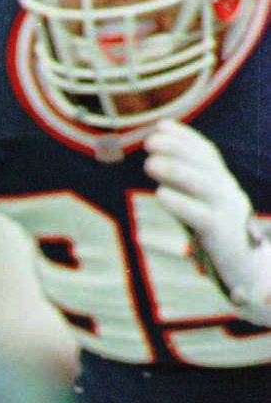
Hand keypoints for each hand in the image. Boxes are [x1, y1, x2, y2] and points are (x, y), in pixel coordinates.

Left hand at [144, 119, 270, 318]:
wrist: (253, 278)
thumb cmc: (222, 246)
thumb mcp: (202, 213)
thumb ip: (183, 192)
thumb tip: (157, 165)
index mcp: (225, 188)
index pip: (207, 155)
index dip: (185, 138)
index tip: (162, 125)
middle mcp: (230, 195)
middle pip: (205, 164)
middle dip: (178, 148)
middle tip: (149, 140)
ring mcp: (228, 215)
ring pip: (204, 185)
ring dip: (176, 170)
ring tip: (149, 162)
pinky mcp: (222, 238)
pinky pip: (201, 216)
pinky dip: (180, 203)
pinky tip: (160, 194)